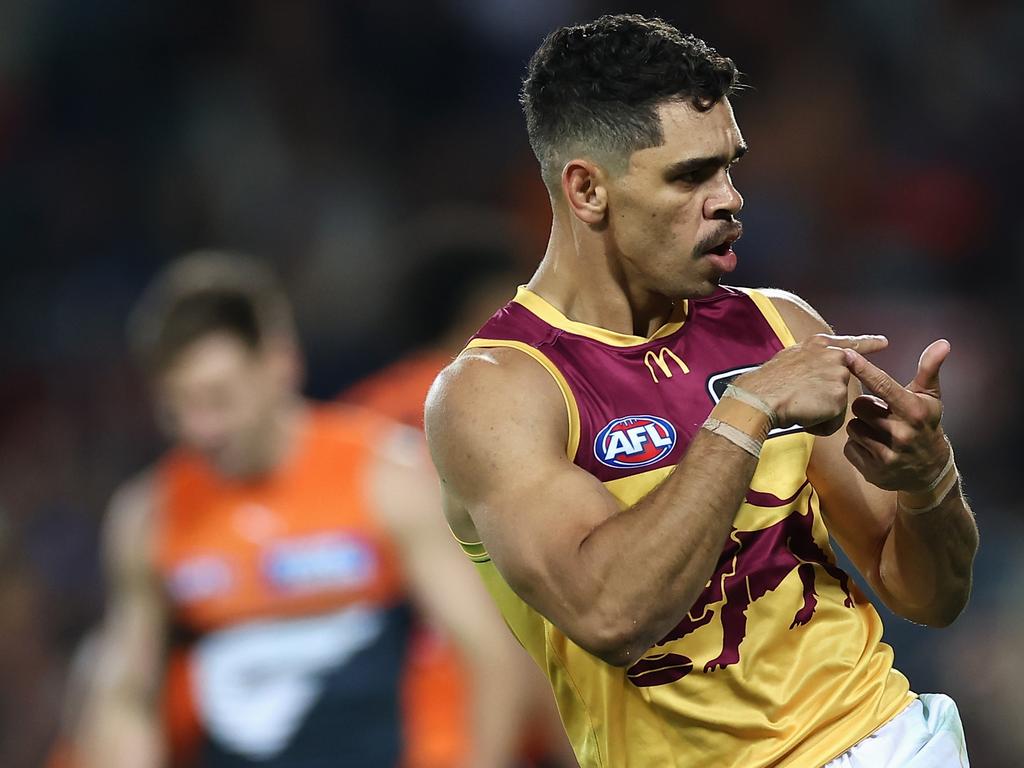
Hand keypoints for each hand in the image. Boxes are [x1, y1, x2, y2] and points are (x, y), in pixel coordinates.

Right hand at [735, 334, 888, 435]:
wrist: (762, 396)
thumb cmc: (768, 382)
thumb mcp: (790, 358)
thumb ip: (810, 360)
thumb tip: (813, 373)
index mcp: (820, 344)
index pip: (851, 343)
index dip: (869, 343)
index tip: (884, 342)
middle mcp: (835, 356)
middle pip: (840, 384)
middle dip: (826, 396)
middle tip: (805, 399)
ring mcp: (839, 375)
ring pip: (837, 404)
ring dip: (821, 411)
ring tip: (799, 405)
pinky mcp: (839, 396)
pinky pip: (834, 421)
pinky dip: (820, 425)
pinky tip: (804, 414)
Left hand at [842, 340, 951, 490]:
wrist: (930, 470)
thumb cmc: (925, 425)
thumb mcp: (930, 397)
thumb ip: (929, 369)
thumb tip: (942, 343)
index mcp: (914, 411)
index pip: (883, 385)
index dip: (864, 369)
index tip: (847, 355)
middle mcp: (902, 433)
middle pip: (859, 406)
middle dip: (866, 407)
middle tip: (881, 413)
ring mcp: (888, 454)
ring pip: (852, 427)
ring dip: (861, 427)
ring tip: (878, 430)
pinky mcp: (874, 470)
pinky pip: (849, 447)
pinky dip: (857, 446)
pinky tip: (873, 446)